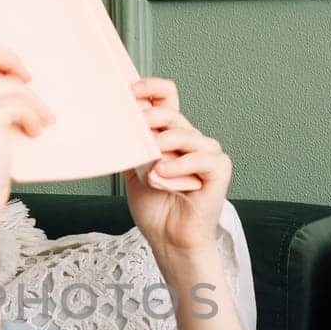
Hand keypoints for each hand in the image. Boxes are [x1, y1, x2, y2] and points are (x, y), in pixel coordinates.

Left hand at [122, 77, 230, 259]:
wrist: (169, 241)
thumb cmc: (156, 210)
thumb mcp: (132, 173)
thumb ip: (129, 148)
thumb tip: (111, 125)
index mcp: (170, 135)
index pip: (166, 97)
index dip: (149, 88)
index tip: (129, 93)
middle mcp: (190, 139)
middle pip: (171, 113)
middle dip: (149, 118)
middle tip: (134, 130)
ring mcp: (206, 153)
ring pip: (185, 134)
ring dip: (161, 147)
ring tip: (150, 166)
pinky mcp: (219, 170)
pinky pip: (201, 158)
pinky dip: (180, 165)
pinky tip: (163, 175)